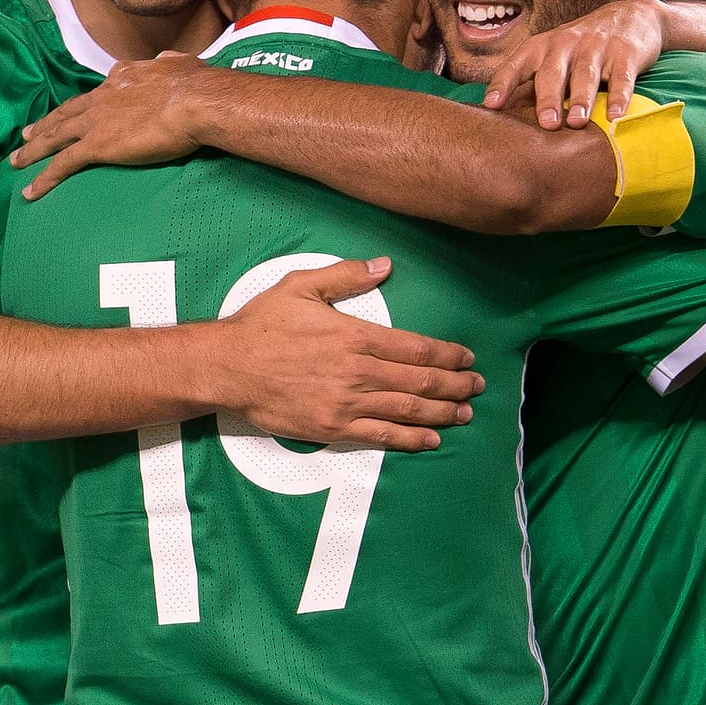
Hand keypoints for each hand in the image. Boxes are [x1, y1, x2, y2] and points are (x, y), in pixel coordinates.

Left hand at [10, 50, 209, 198]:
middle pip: (66, 113)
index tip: (76, 109)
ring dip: (34, 149)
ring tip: (18, 160)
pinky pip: (63, 164)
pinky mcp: (97, 146)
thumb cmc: (196, 86)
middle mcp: (103, 96)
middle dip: (45, 124)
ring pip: (55, 136)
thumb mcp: (182, 65)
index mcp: (123, 78)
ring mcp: (96, 121)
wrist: (194, 102)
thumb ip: (171, 64)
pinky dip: (45, 178)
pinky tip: (31, 191)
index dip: (83, 104)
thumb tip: (168, 61)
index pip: (96, 92)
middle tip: (28, 133)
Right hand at [215, 256, 483, 451]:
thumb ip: (346, 276)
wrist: (228, 367)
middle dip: (455, 384)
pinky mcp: (333, 428)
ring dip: (442, 412)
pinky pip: (382, 436)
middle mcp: (358, 371)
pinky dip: (411, 439)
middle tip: (477, 386)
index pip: (415, 347)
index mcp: (355, 335)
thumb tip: (384, 265)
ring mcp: (347, 403)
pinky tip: (432, 439)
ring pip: (408, 409)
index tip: (466, 357)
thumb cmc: (262, 325)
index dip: (447, 354)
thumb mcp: (301, 286)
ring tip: (465, 413)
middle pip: (420, 380)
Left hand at [481, 0, 667, 128]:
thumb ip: (530, 80)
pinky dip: (619, 97)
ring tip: (577, 122)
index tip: (491, 105)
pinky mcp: (625, 53)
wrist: (632, 16)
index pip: (517, 65)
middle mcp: (566, 44)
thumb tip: (497, 116)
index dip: (503, 84)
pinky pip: (621, 77)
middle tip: (547, 124)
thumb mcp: (553, 55)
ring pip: (585, 75)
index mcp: (542, 47)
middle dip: (547, 98)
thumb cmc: (582, 47)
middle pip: (552, 73)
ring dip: (581, 99)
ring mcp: (596, 47)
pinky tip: (615, 115)